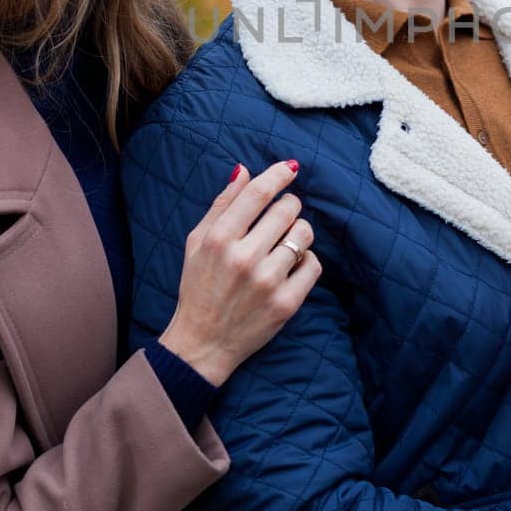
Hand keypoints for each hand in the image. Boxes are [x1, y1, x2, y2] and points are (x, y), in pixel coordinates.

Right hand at [159, 161, 321, 385]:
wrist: (203, 343)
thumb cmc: (198, 287)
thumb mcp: (197, 243)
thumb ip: (221, 205)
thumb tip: (244, 170)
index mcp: (219, 240)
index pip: (257, 194)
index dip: (278, 175)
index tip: (290, 168)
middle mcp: (244, 258)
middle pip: (287, 210)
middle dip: (289, 206)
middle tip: (282, 216)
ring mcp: (267, 282)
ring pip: (304, 234)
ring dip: (299, 233)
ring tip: (284, 243)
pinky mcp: (286, 303)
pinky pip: (314, 265)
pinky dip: (307, 261)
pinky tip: (291, 266)